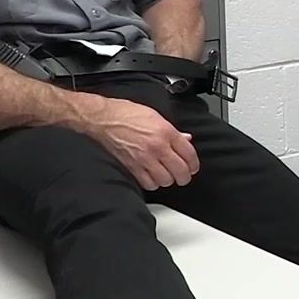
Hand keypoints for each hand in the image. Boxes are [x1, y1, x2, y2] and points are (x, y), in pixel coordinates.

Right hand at [74, 96, 199, 189]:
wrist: (105, 119)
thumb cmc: (127, 114)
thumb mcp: (156, 116)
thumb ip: (173, 131)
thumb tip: (186, 140)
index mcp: (166, 132)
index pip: (189, 154)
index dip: (194, 164)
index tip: (193, 167)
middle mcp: (157, 146)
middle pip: (180, 171)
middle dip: (185, 176)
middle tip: (184, 175)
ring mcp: (145, 158)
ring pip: (166, 180)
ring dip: (168, 179)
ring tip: (167, 175)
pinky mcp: (132, 167)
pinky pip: (149, 183)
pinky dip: (153, 183)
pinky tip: (153, 177)